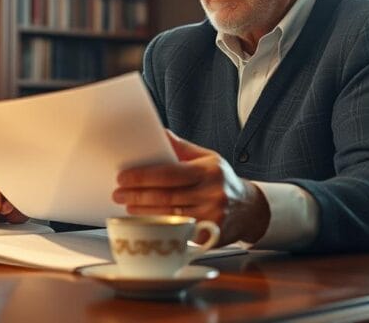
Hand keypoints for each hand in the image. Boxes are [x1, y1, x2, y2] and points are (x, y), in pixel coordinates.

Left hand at [112, 131, 270, 245]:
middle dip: (137, 195)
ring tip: (127, 206)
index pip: (169, 174)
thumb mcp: (207, 158)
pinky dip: (159, 226)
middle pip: (166, 197)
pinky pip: (178, 232)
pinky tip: (145, 222)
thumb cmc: (221, 180)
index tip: (123, 177)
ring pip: (169, 216)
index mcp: (208, 172)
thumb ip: (181, 148)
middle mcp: (212, 194)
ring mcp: (212, 217)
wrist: (250, 209)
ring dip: (143, 212)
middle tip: (118, 193)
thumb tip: (157, 132)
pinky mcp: (209, 236)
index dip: (143, 176)